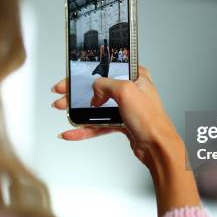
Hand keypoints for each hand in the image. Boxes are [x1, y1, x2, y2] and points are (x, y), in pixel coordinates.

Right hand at [51, 66, 180, 165]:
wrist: (157, 146)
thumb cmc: (151, 119)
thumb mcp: (125, 90)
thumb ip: (105, 85)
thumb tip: (94, 92)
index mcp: (135, 76)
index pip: (104, 69)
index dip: (84, 74)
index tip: (68, 79)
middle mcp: (130, 90)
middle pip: (96, 89)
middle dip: (75, 94)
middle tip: (60, 97)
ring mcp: (125, 107)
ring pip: (95, 107)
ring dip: (77, 111)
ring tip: (62, 112)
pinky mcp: (121, 123)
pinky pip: (98, 124)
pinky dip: (85, 128)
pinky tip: (72, 132)